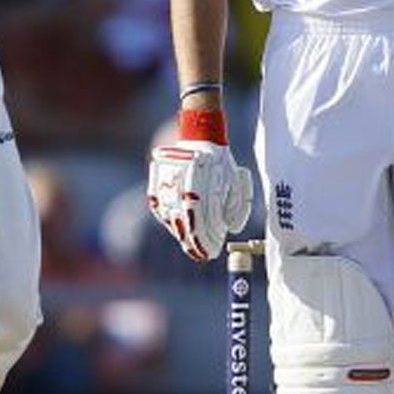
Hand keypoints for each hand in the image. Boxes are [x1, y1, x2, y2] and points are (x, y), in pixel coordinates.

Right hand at [147, 139, 252, 261]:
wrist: (201, 139)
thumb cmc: (222, 166)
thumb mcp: (237, 185)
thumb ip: (237, 209)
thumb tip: (230, 229)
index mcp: (205, 190)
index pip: (203, 226)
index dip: (206, 243)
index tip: (211, 254)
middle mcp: (183, 190)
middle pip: (187, 226)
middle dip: (195, 244)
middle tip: (202, 254)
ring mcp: (167, 189)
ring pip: (173, 221)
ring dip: (183, 234)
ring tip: (192, 245)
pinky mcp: (157, 186)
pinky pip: (161, 211)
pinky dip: (171, 222)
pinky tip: (180, 228)